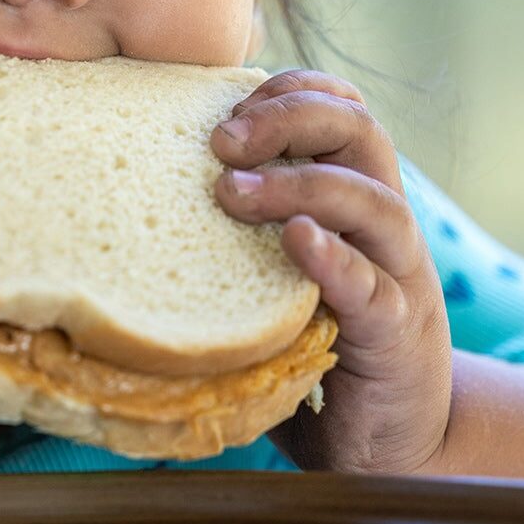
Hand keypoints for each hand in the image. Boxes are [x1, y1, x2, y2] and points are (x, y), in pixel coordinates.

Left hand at [209, 69, 451, 472]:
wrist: (387, 434)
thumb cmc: (305, 336)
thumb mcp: (269, 266)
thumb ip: (234, 221)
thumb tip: (124, 180)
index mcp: (350, 194)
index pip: (340, 108)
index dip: (290, 89)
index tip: (227, 104)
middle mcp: (382, 224)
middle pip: (360, 132)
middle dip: (289, 119)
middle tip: (221, 139)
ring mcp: (398, 277)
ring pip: (374, 203)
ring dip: (300, 185)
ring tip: (233, 190)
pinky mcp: (396, 337)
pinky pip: (374, 289)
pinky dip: (336, 261)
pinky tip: (298, 242)